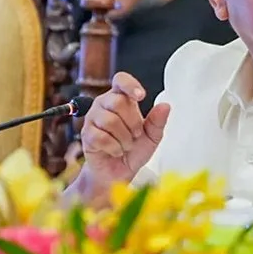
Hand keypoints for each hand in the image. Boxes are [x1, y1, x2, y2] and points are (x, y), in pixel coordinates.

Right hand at [74, 72, 168, 200]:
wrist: (118, 173)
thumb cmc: (133, 151)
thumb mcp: (151, 137)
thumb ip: (157, 122)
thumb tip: (165, 105)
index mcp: (120, 99)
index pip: (121, 80)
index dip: (130, 85)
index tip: (141, 96)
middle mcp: (104, 104)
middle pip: (118, 102)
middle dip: (133, 123)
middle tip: (135, 135)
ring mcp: (93, 118)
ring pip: (110, 120)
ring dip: (124, 138)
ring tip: (126, 145)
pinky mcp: (86, 135)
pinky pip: (101, 137)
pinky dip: (114, 148)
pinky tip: (116, 151)